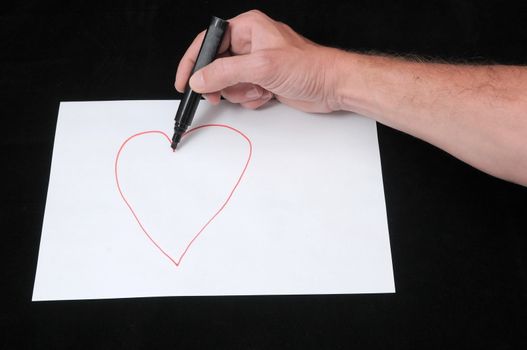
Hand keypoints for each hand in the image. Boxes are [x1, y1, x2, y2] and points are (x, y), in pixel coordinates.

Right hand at [175, 10, 340, 112]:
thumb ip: (226, 72)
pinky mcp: (262, 81)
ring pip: (228, 83)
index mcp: (248, 28)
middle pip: (216, 66)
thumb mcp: (262, 67)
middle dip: (222, 84)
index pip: (209, 42)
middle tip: (224, 93)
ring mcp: (255, 64)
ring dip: (241, 93)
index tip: (184, 80)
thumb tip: (200, 78)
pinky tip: (267, 95)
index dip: (193, 61)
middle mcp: (250, 44)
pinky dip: (251, 99)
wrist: (332, 86)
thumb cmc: (309, 67)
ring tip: (259, 90)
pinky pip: (242, 93)